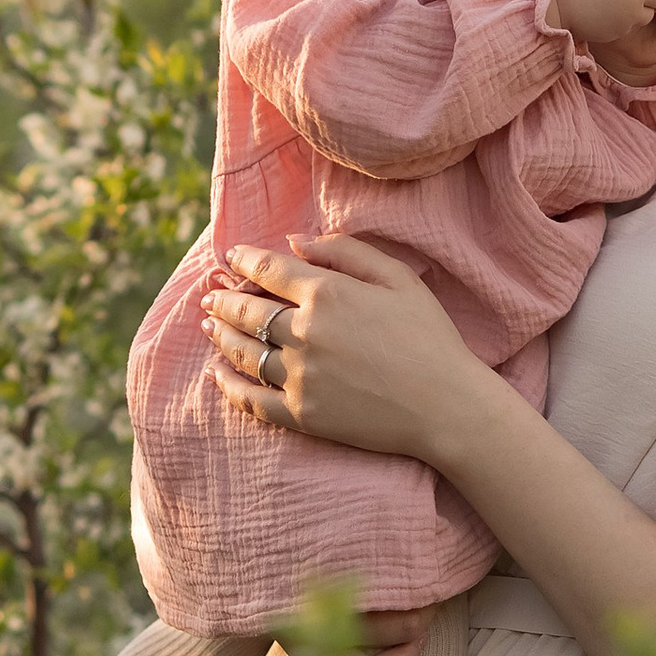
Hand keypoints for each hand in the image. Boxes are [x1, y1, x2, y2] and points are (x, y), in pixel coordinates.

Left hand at [201, 235, 490, 465]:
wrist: (446, 405)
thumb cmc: (430, 336)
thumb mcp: (398, 278)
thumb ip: (346, 252)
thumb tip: (296, 241)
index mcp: (327, 294)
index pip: (269, 270)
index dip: (244, 260)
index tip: (231, 256)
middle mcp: (304, 333)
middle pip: (247, 311)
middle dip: (223, 300)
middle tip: (209, 295)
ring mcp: (299, 376)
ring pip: (244, 352)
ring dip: (221, 336)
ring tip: (208, 326)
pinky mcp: (301, 414)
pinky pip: (252, 400)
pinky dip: (229, 387)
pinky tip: (217, 376)